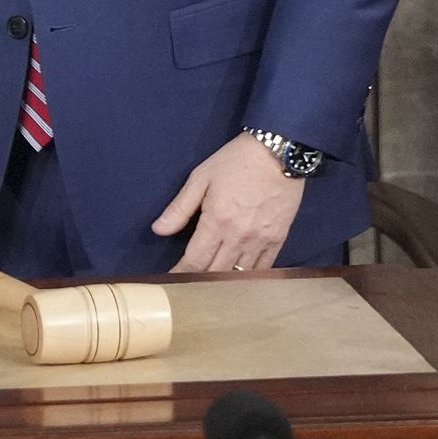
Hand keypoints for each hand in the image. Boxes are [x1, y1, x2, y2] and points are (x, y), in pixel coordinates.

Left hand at [151, 134, 306, 274]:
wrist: (279, 152)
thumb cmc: (236, 162)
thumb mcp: (201, 178)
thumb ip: (179, 208)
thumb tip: (158, 230)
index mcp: (217, 222)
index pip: (195, 261)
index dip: (181, 273)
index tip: (173, 278)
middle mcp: (239, 237)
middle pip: (215, 272)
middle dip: (199, 280)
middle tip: (188, 283)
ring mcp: (260, 241)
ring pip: (239, 276)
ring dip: (223, 282)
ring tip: (211, 285)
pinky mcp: (278, 240)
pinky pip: (263, 270)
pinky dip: (248, 278)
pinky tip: (239, 280)